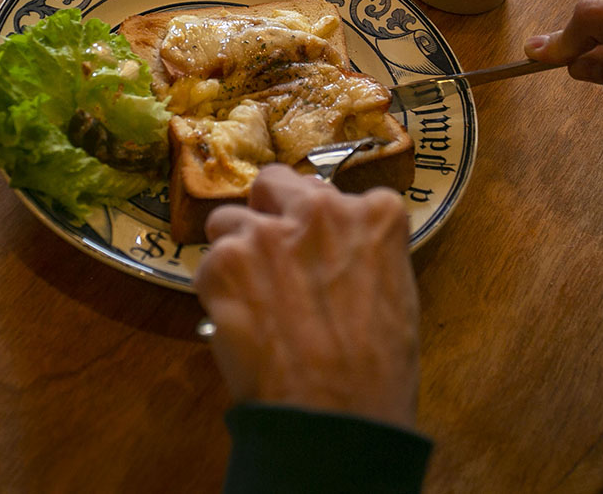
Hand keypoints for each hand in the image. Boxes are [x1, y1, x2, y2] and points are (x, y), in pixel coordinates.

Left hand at [193, 165, 419, 428]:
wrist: (337, 419)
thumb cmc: (378, 371)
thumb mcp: (394, 293)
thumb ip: (362, 250)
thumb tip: (330, 240)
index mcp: (375, 213)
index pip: (330, 191)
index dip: (316, 222)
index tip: (315, 248)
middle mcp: (319, 208)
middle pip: (274, 183)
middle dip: (269, 211)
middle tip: (271, 255)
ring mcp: (267, 232)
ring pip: (230, 220)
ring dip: (236, 252)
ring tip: (253, 299)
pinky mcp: (224, 263)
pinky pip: (208, 264)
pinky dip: (218, 290)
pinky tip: (241, 324)